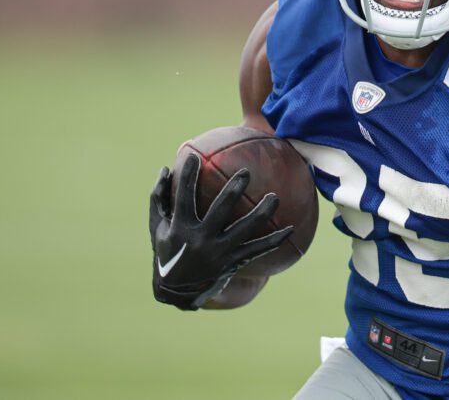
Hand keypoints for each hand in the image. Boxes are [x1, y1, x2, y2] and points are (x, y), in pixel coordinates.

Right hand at [148, 153, 292, 310]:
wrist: (178, 291)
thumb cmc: (167, 249)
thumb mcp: (157, 226)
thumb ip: (159, 196)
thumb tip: (166, 168)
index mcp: (180, 228)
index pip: (184, 197)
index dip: (188, 177)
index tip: (195, 157)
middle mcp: (200, 240)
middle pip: (220, 211)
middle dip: (233, 190)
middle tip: (245, 173)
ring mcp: (218, 253)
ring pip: (244, 231)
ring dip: (261, 213)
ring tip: (275, 197)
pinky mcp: (232, 262)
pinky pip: (257, 250)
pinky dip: (274, 240)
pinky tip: (291, 229)